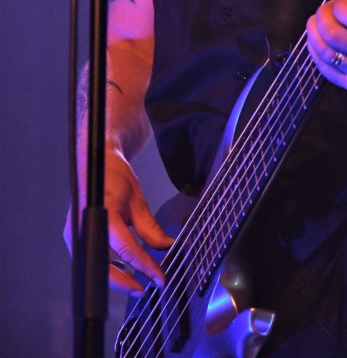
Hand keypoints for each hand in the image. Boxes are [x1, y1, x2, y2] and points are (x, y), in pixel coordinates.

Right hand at [64, 146, 172, 294]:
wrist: (97, 161)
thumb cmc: (115, 177)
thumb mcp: (137, 201)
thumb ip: (150, 228)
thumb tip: (166, 247)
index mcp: (104, 215)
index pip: (127, 250)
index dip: (146, 266)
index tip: (160, 278)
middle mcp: (85, 227)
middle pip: (104, 267)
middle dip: (125, 282)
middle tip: (145, 288)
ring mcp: (76, 233)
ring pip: (95, 267)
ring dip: (115, 278)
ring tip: (136, 282)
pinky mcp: (76, 236)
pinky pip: (92, 259)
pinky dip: (107, 267)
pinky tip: (122, 270)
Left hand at [306, 0, 346, 91]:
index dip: (341, 7)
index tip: (340, 2)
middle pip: (334, 36)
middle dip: (322, 17)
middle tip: (324, 10)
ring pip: (326, 52)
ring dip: (314, 33)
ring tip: (317, 23)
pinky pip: (325, 68)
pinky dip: (316, 51)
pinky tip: (319, 40)